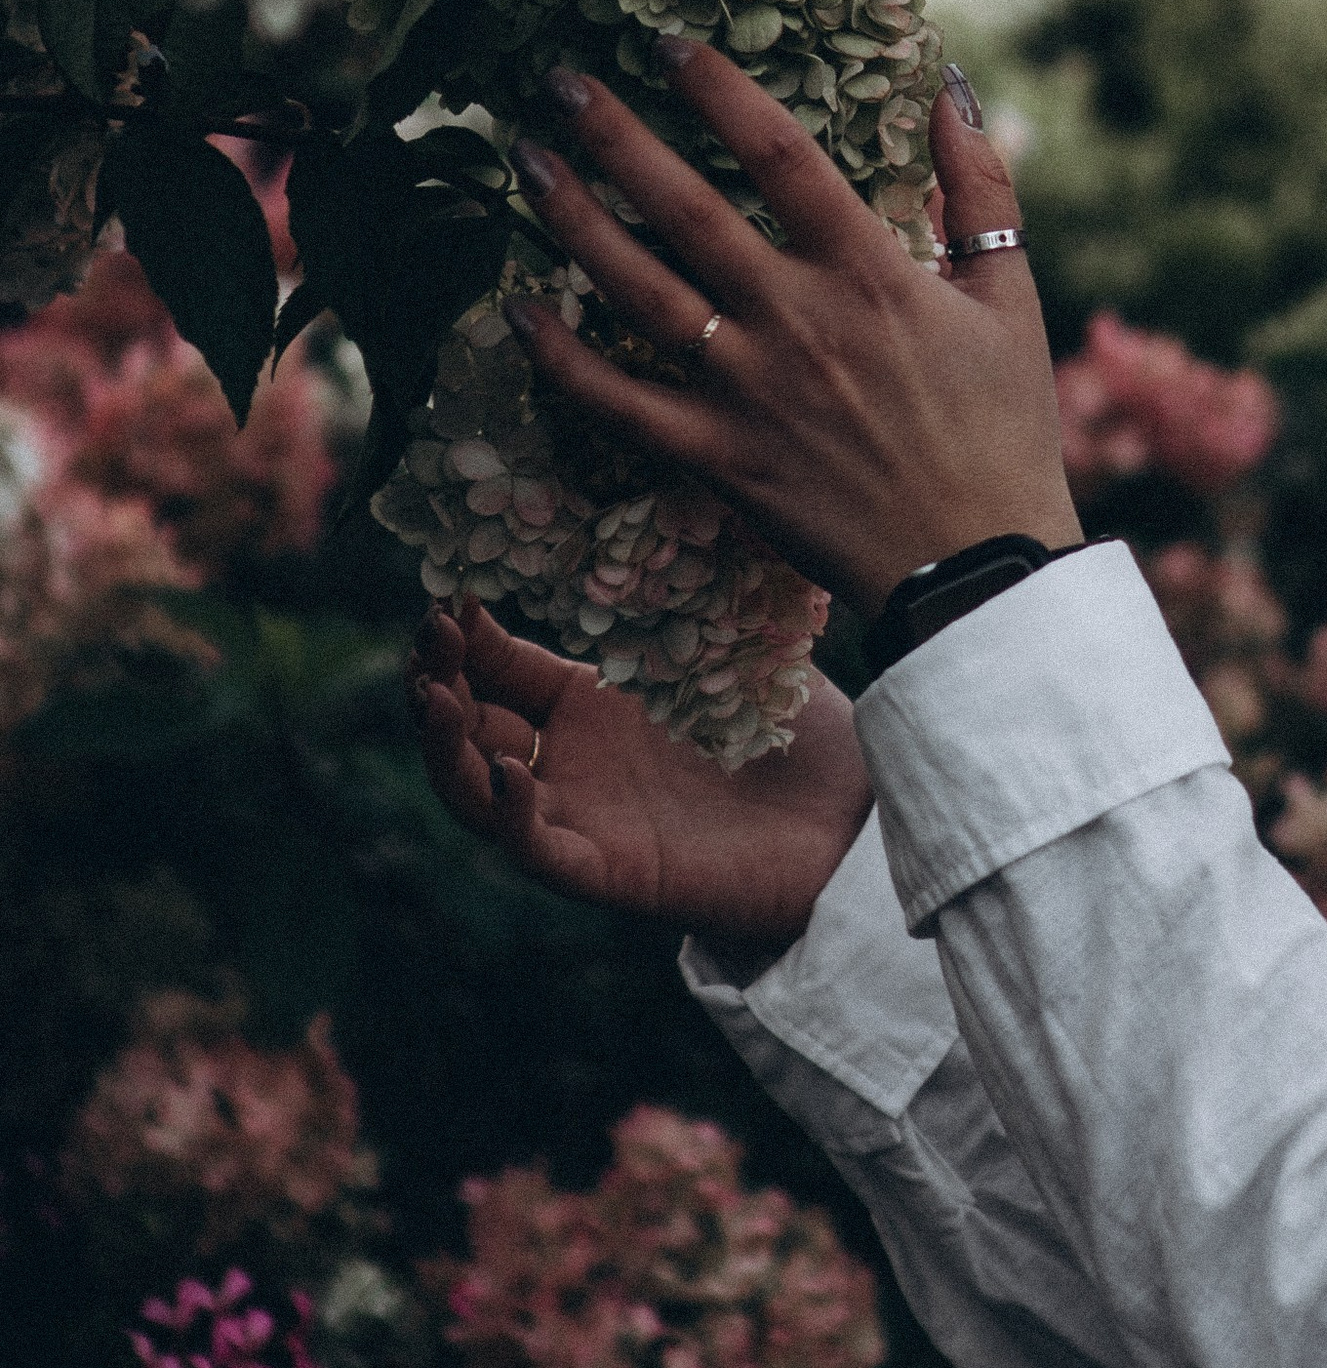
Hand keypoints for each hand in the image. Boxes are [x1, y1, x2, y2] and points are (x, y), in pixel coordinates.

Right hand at [409, 599, 873, 949]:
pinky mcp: (614, 872)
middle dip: (435, 682)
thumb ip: (682, 590)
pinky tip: (507, 765)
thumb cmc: (800, 732)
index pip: (497, 670)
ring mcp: (587, 820)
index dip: (461, 638)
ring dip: (443, 748)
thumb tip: (659, 495)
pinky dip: (511, 813)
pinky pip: (539, 850)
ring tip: (434, 695)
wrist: (856, 819)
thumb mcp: (731, 645)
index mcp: (590, 708)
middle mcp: (574, 765)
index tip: (445, 593)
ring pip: (478, 795)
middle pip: (469, 729)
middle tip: (430, 635)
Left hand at [504, 47, 1081, 616]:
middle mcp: (798, 321)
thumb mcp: (1011, 296)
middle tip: (561, 83)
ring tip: (528, 166)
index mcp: (870, 273)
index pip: (781, 156)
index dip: (719, 92)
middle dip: (617, 138)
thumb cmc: (1003, 428)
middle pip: (688, 210)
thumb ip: (982, 188)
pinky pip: (622, 406)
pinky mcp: (719, 460)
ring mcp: (750, 392)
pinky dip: (566, 363)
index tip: (667, 45)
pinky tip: (521, 315)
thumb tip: (952, 87)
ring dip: (575, 224)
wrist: (977, 565)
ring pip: (641, 293)